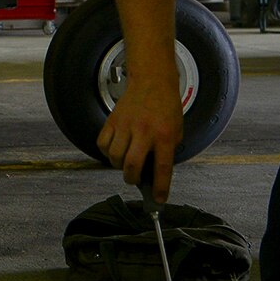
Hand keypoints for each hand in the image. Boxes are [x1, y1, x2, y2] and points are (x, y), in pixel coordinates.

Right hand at [96, 76, 185, 200]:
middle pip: (132, 166)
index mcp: (164, 135)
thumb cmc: (165, 105)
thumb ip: (166, 151)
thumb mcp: (176, 130)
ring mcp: (126, 125)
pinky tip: (115, 149)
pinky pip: (103, 144)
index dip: (160, 188)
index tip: (159, 199)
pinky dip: (107, 152)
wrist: (152, 80)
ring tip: (126, 162)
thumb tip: (154, 172)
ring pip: (115, 157)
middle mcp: (144, 131)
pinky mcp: (112, 120)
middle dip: (132, 180)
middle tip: (135, 179)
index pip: (162, 168)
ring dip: (119, 166)